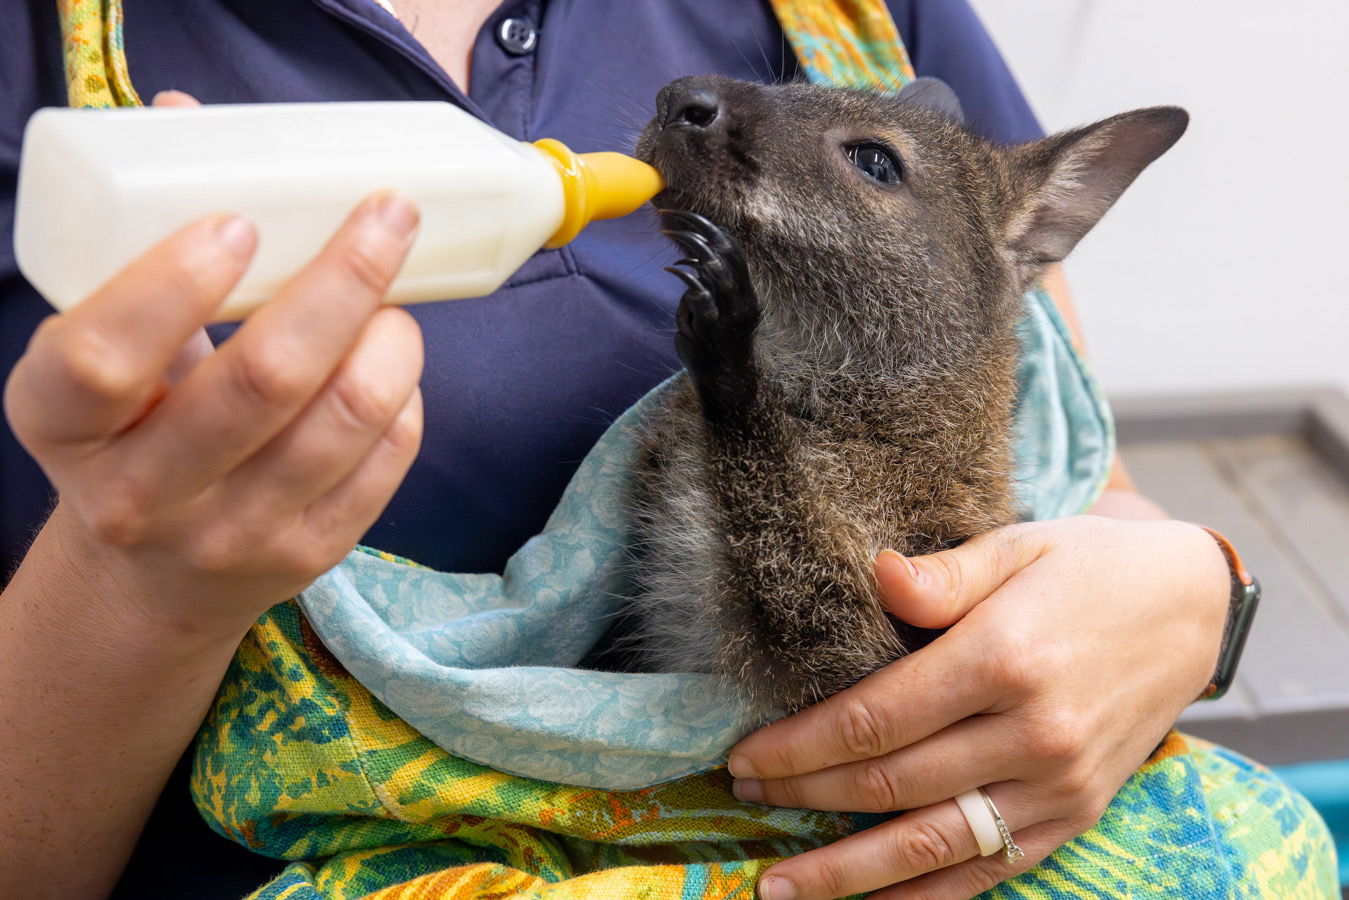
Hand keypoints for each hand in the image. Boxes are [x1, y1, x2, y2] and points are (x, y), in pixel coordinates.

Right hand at [4, 91, 424, 634]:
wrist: (155, 576)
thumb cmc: (133, 435)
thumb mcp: (104, 357)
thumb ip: (144, 251)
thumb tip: (189, 115)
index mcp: (63, 427)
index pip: (101, 358)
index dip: (172, 283)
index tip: (239, 222)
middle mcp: (142, 494)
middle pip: (263, 381)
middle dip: (342, 279)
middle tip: (388, 215)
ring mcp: (234, 534)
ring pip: (345, 418)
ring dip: (390, 337)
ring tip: (392, 297)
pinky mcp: (312, 553)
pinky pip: (388, 457)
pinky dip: (405, 392)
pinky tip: (390, 363)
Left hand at [727, 515, 1230, 899]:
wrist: (1190, 609)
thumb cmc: (1087, 567)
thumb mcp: (1016, 545)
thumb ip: (942, 575)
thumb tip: (875, 574)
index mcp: (1004, 658)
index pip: (874, 719)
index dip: (799, 746)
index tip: (744, 754)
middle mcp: (1033, 733)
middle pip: (890, 783)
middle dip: (804, 796)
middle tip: (743, 795)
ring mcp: (1058, 785)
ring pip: (933, 843)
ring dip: (847, 873)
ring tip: (779, 886)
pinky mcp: (1077, 815)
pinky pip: (992, 870)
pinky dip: (927, 895)